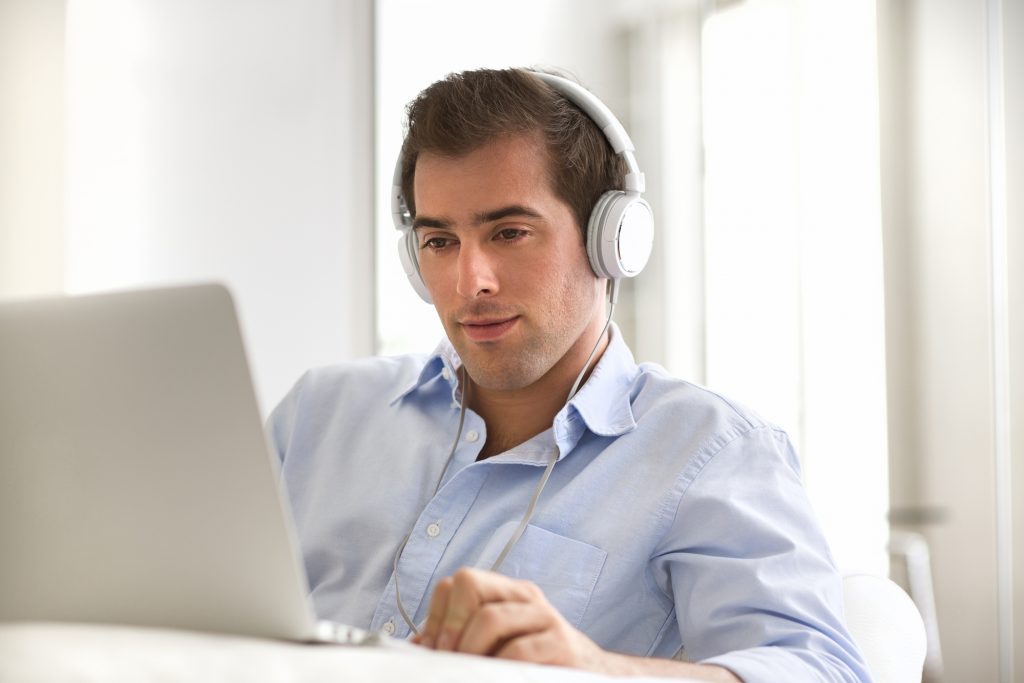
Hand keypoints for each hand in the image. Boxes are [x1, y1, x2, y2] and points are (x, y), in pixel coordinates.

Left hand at [411, 567, 609, 670]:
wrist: (595, 676)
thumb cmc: (539, 661)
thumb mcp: (499, 644)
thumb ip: (462, 640)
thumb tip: (418, 646)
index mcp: (506, 593)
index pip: (457, 582)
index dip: (437, 616)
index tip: (433, 649)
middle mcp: (525, 597)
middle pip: (469, 583)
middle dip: (449, 625)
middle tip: (446, 658)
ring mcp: (545, 618)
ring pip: (490, 617)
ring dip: (468, 650)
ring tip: (469, 670)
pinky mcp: (562, 645)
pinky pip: (518, 651)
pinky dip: (497, 668)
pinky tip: (495, 676)